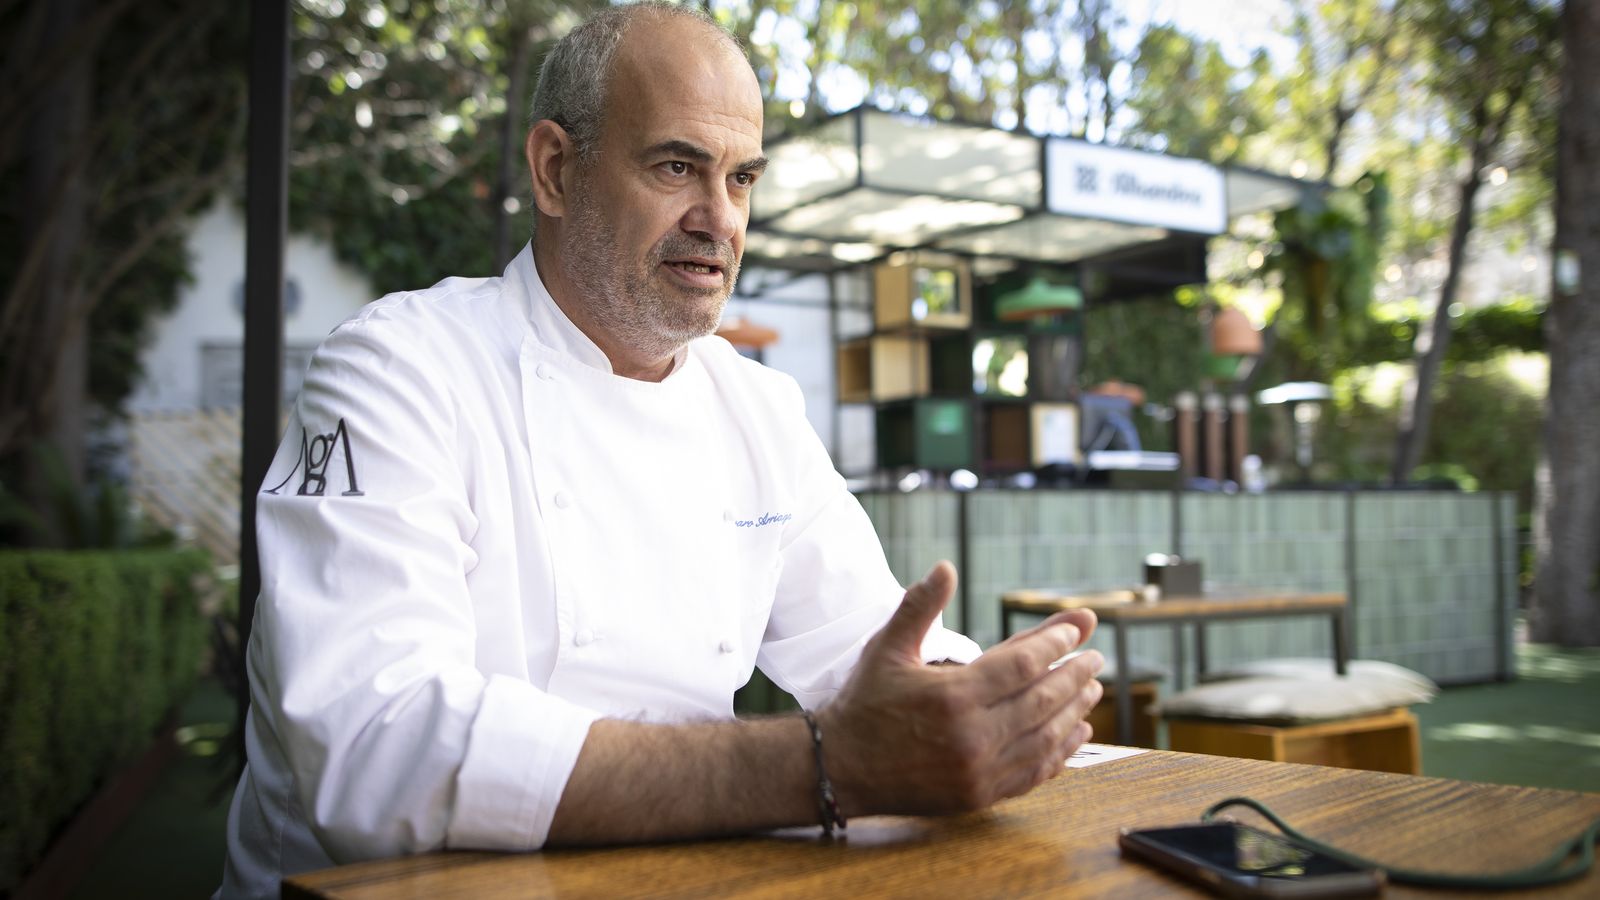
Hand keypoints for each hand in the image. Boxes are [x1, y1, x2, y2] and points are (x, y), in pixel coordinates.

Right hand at [817, 561, 1103, 817]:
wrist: (841, 768)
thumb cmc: (866, 702)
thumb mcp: (888, 648)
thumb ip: (919, 607)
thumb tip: (945, 567)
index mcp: (952, 695)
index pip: (1023, 664)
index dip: (1055, 643)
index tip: (1077, 630)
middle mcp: (971, 735)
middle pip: (1044, 699)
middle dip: (1076, 675)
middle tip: (1096, 657)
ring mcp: (979, 770)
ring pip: (1046, 736)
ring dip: (1076, 710)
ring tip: (1093, 690)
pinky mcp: (980, 795)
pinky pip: (1034, 772)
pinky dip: (1062, 752)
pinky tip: (1076, 733)